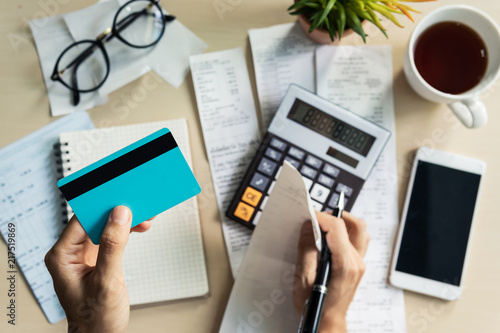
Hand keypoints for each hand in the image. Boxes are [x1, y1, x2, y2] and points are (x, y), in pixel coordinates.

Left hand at [45, 206, 152, 332]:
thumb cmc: (96, 318)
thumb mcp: (106, 281)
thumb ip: (112, 246)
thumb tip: (120, 215)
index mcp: (62, 256)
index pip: (81, 220)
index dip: (103, 207)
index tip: (123, 198)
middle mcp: (69, 252)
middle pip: (94, 220)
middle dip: (118, 212)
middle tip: (139, 206)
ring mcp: (83, 254)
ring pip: (104, 226)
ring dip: (125, 220)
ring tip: (145, 217)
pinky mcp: (96, 257)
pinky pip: (110, 236)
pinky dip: (126, 231)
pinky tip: (139, 227)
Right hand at [293, 211, 369, 332]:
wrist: (327, 320)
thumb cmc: (315, 305)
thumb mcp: (304, 278)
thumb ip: (307, 249)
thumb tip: (309, 226)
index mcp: (345, 265)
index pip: (337, 228)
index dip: (321, 217)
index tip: (308, 215)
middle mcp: (357, 262)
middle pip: (348, 225)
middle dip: (329, 218)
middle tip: (313, 220)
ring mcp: (360, 263)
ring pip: (358, 229)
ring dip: (342, 222)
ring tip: (325, 224)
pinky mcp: (358, 264)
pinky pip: (358, 239)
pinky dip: (346, 231)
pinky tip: (333, 236)